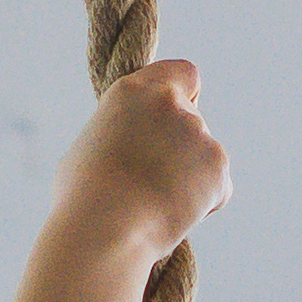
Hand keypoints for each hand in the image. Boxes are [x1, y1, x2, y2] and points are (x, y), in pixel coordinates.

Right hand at [55, 61, 228, 265]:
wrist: (104, 228)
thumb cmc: (83, 197)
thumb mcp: (89, 146)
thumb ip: (121, 132)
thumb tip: (130, 145)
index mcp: (133, 90)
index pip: (183, 73)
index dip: (185, 95)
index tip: (176, 116)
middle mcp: (170, 102)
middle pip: (194, 119)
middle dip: (182, 147)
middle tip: (154, 180)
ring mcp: (198, 131)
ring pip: (205, 155)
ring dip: (191, 175)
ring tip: (155, 203)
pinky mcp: (218, 164)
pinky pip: (218, 186)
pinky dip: (204, 202)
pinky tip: (172, 214)